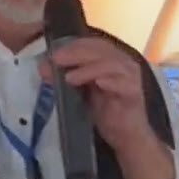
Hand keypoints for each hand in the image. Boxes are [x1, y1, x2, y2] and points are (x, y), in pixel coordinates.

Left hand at [40, 37, 161, 156]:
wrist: (124, 135)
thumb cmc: (102, 108)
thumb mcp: (80, 89)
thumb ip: (65, 75)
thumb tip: (43, 67)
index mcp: (110, 57)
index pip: (91, 43)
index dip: (71, 46)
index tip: (53, 54)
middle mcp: (123, 62)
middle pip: (100, 50)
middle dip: (75, 54)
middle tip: (56, 60)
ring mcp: (131, 76)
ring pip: (110, 64)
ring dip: (88, 69)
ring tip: (70, 78)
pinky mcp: (134, 93)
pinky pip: (125, 84)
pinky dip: (111, 81)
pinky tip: (99, 83)